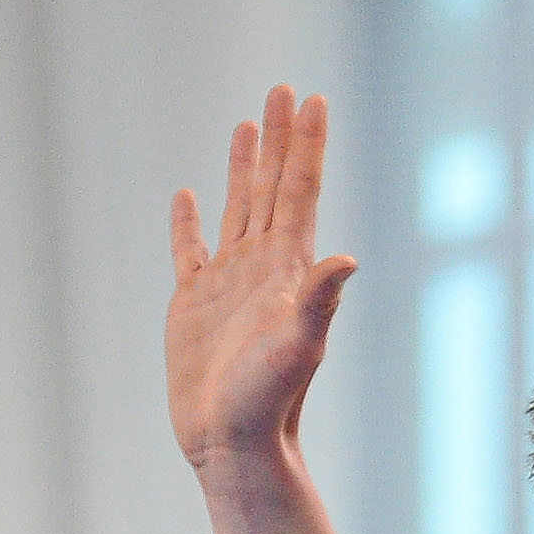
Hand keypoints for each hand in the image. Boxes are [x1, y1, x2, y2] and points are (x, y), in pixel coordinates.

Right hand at [169, 83, 359, 473]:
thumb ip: (319, 302)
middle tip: (282, 89)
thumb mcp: (298, 347)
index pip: (300, 191)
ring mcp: (228, 285)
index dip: (306, 145)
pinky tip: (186, 196)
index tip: (311, 99)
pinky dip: (187, 222)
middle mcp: (262, 269)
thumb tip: (347, 259)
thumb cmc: (269, 401)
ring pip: (236, 209)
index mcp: (289, 270)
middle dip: (279, 139)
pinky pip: (190, 251)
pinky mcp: (193, 306)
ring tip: (247, 126)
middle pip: (273, 187)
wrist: (233, 444)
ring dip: (243, 167)